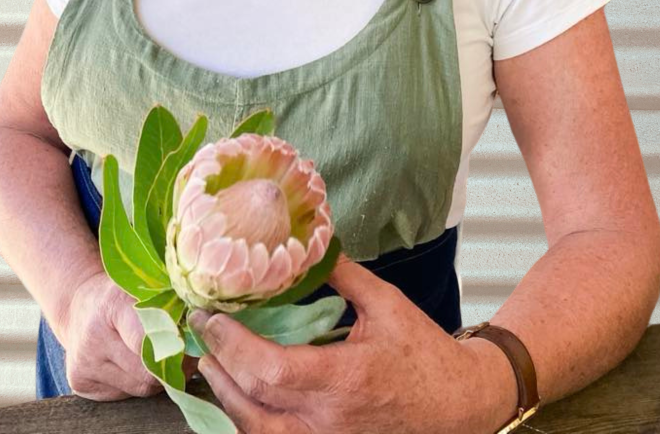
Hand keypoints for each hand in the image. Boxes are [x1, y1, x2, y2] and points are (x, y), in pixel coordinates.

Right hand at [60, 270, 197, 399]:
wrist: (79, 306)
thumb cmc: (122, 295)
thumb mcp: (144, 288)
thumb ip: (170, 306)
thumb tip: (204, 331)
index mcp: (112, 306)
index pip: (146, 340)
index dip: (174, 346)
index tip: (192, 343)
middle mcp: (93, 338)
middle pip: (146, 372)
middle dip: (171, 365)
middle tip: (186, 354)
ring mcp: (84, 364)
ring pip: (139, 387)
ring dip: (157, 377)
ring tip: (162, 357)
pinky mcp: (80, 383)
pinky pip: (125, 394)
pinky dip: (137, 382)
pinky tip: (135, 364)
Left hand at [189, 252, 485, 433]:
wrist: (458, 405)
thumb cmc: (426, 358)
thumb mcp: (386, 305)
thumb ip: (343, 275)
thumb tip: (311, 243)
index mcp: (343, 381)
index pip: (268, 371)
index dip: (232, 345)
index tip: (211, 317)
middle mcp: (327, 422)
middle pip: (250, 405)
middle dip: (216, 365)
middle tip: (201, 331)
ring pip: (254, 431)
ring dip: (226, 396)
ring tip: (211, 360)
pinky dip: (249, 417)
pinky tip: (241, 392)